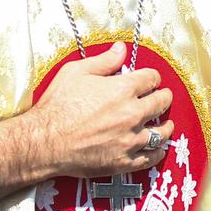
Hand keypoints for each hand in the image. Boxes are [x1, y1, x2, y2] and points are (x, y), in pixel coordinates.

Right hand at [0, 43, 172, 197]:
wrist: (44, 142)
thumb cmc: (57, 105)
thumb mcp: (76, 72)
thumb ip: (103, 61)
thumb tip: (121, 49)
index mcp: (122, 89)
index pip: (151, 79)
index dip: (152, 77)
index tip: (151, 79)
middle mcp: (131, 114)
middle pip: (160, 103)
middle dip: (164, 97)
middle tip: (164, 97)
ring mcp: (129, 140)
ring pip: (161, 133)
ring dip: (166, 126)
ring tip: (167, 124)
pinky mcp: (123, 162)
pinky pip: (150, 158)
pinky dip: (158, 153)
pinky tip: (159, 149)